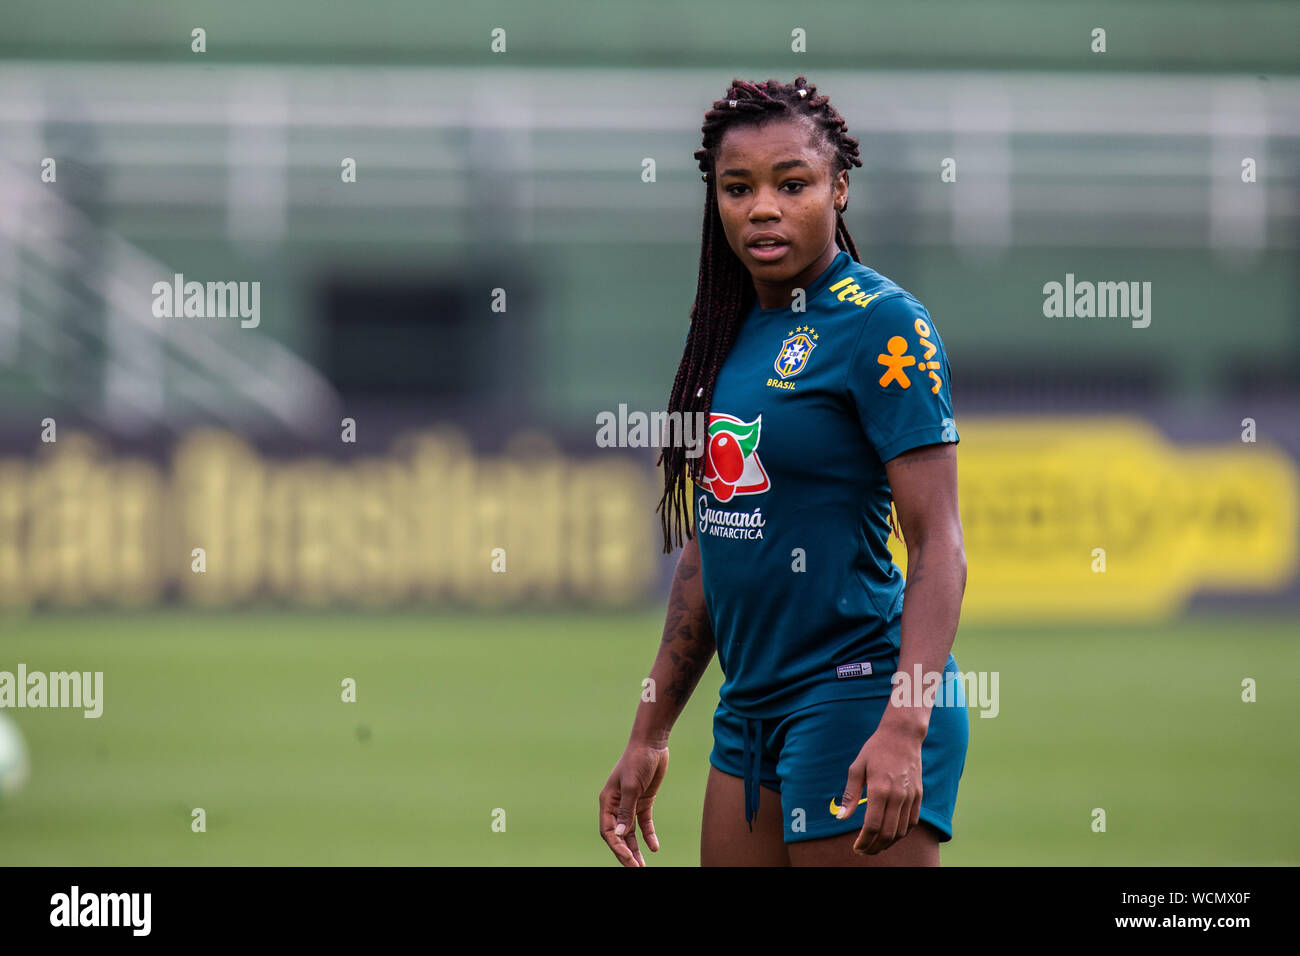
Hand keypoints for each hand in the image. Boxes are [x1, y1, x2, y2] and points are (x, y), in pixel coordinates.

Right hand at [599, 744, 668, 866]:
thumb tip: (619, 834)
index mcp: (607, 801)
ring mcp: (630, 804)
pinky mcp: (644, 801)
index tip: (628, 857)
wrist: (652, 743)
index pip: (608, 831)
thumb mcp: (631, 786)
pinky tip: (654, 847)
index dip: (616, 846)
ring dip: (636, 849)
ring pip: (631, 833)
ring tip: (642, 866)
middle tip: (636, 869)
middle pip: (619, 835)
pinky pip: (644, 823)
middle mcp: (616, 805)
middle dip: (626, 853)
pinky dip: (648, 835)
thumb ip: (626, 811)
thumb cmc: (637, 761)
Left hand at [836, 722, 922, 854]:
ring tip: (875, 845)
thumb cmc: (875, 749)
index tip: (856, 847)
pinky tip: (891, 834)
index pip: (872, 826)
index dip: (863, 841)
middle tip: (864, 851)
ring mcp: (911, 796)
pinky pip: (912, 822)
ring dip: (888, 843)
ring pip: (901, 831)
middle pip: (887, 833)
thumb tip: (840, 817)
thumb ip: (850, 795)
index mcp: (880, 789)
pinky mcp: (919, 796)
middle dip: (874, 847)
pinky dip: (902, 833)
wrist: (902, 736)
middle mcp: (897, 796)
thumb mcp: (856, 768)